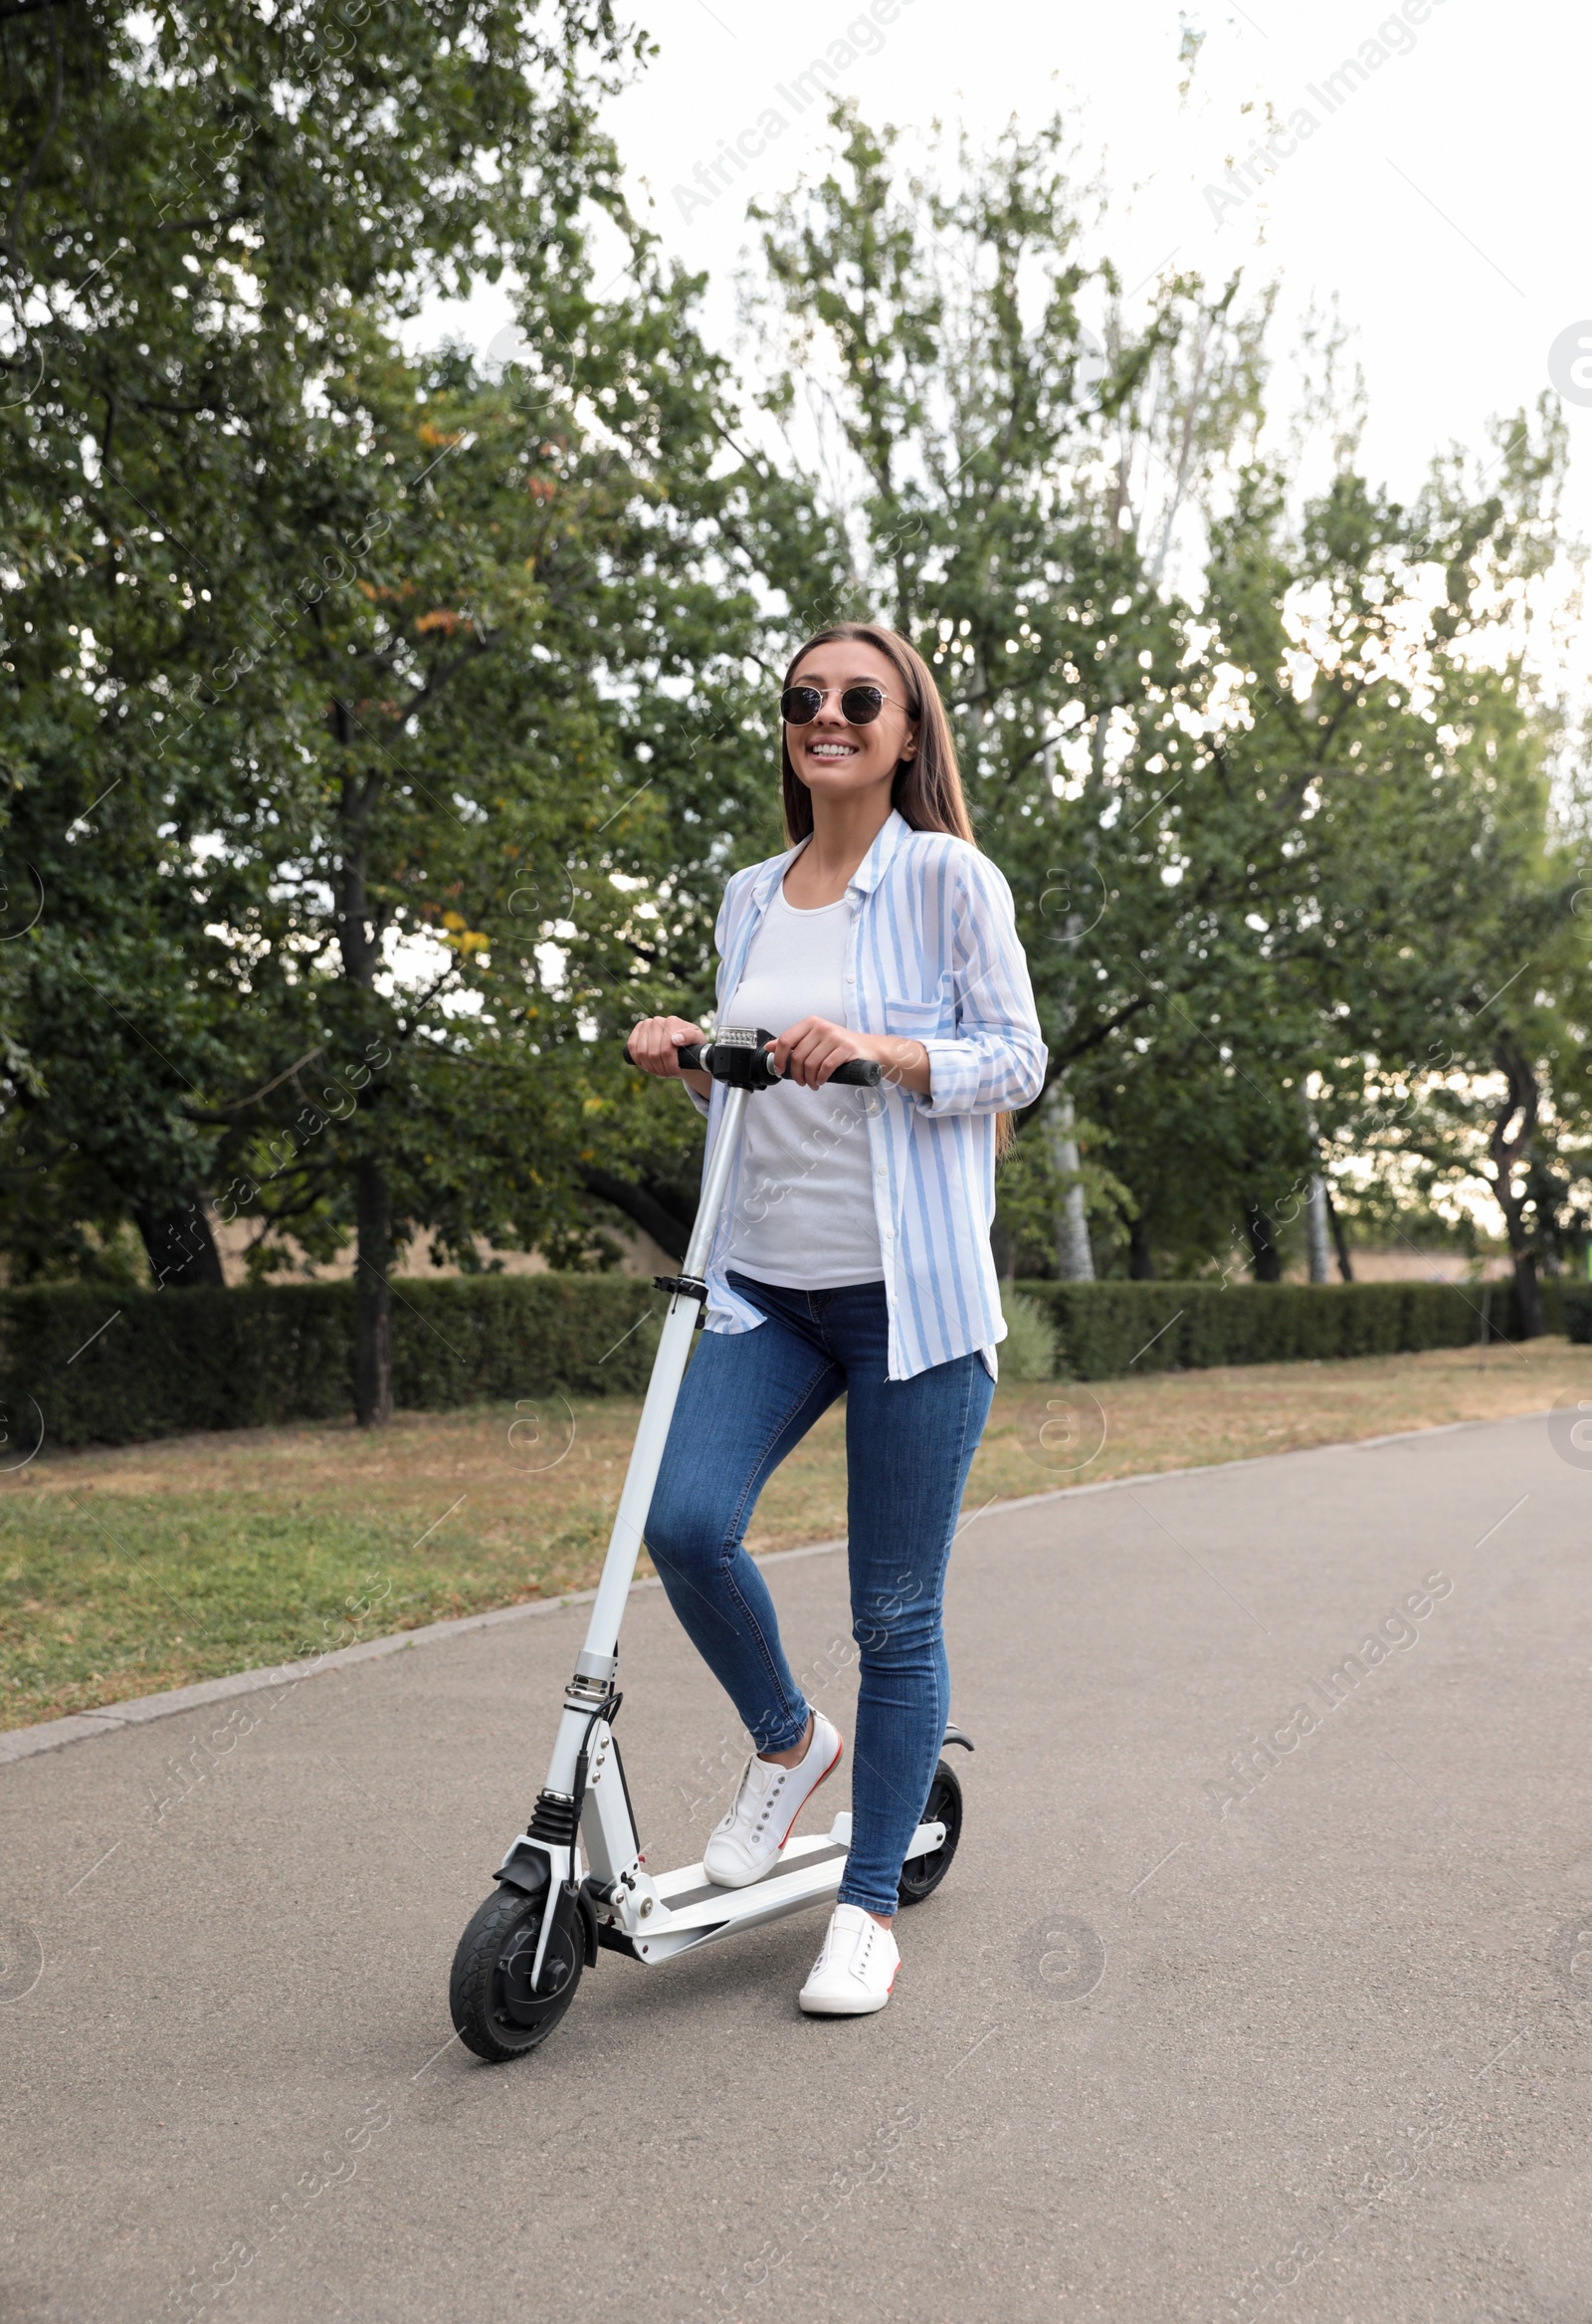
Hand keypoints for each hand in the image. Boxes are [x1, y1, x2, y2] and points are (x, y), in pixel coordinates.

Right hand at [627, 1015, 710, 1096]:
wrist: (681, 1044)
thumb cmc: (692, 1043)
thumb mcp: (697, 1040)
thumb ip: (690, 1037)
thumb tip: (675, 1039)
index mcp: (672, 1021)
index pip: (666, 1050)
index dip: (670, 1066)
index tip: (677, 1073)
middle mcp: (657, 1021)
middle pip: (654, 1054)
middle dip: (661, 1069)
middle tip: (668, 1074)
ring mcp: (645, 1025)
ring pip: (642, 1053)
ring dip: (651, 1067)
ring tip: (660, 1071)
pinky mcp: (637, 1031)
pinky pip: (631, 1047)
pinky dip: (638, 1060)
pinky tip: (647, 1065)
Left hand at [773, 1017, 931, 1094]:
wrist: (870, 1048)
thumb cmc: (839, 1046)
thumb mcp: (814, 1040)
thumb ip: (793, 1042)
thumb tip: (770, 1046)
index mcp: (811, 1023)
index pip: (786, 1040)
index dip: (779, 1058)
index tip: (780, 1070)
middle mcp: (821, 1027)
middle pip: (798, 1056)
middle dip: (796, 1074)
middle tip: (801, 1082)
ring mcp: (835, 1037)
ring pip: (811, 1064)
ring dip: (809, 1079)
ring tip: (813, 1083)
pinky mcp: (846, 1048)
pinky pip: (826, 1067)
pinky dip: (820, 1078)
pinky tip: (821, 1081)